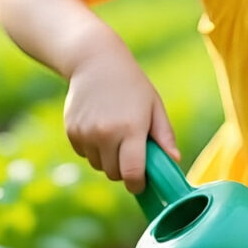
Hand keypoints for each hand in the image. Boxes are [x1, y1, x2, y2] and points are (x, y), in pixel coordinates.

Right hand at [63, 48, 179, 193]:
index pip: (132, 173)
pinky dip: (93, 149)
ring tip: (115, 134)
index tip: (141, 184)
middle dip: (124, 170)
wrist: (95, 62)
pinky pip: (85, 154)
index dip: (137, 185)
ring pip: (98, 166)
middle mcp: (106, 134)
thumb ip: (165, 136)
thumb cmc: (132, 85)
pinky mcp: (72, 131)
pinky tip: (99, 127)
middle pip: (114, 174)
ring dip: (108, 159)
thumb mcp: (154, 106)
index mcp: (131, 129)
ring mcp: (86, 133)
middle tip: (131, 151)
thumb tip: (175, 160)